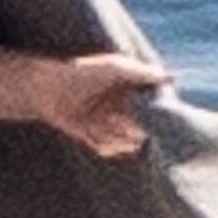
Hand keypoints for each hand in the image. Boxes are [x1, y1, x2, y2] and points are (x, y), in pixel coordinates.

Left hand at [33, 53, 170, 157]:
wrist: (47, 86)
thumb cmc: (81, 71)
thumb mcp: (115, 68)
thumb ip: (142, 73)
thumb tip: (171, 77)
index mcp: (126, 92)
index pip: (150, 108)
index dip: (158, 116)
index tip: (165, 120)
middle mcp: (117, 108)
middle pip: (139, 128)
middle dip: (142, 132)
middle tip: (140, 131)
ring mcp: (103, 122)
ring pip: (124, 141)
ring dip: (126, 142)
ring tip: (126, 135)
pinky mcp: (88, 134)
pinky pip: (105, 148)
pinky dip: (110, 149)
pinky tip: (111, 144)